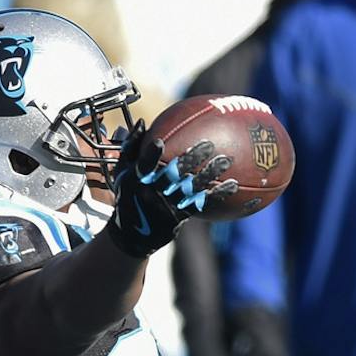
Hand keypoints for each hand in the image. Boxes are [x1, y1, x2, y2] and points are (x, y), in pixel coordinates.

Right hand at [106, 124, 238, 258]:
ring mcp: (168, 206)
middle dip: (191, 160)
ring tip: (225, 160)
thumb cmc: (128, 194)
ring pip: (191, 188)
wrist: (132, 234)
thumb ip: (131, 147)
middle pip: (173, 175)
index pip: (143, 166)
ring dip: (209, 174)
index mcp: (137, 180)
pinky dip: (217, 194)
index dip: (150, 155)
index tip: (158, 142)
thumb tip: (142, 122)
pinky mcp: (179, 217)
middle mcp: (153, 193)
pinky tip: (233, 185)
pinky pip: (200, 204)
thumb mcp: (123, 172)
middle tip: (208, 144)